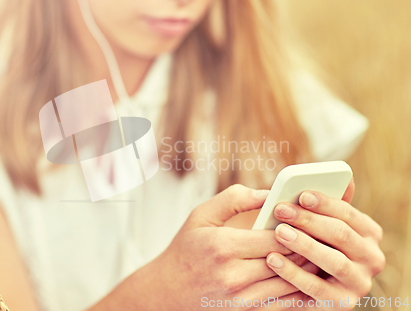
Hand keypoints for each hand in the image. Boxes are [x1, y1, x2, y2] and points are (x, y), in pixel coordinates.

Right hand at [142, 184, 314, 310]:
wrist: (167, 290)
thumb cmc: (185, 249)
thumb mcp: (201, 215)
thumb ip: (234, 199)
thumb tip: (268, 193)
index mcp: (223, 247)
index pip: (275, 237)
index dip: (298, 227)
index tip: (310, 216)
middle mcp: (234, 276)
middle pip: (287, 260)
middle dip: (309, 245)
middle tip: (326, 232)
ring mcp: (241, 299)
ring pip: (290, 283)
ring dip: (310, 268)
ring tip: (323, 252)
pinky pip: (284, 303)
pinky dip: (300, 289)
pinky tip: (309, 276)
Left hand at [265, 180, 384, 309]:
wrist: (301, 285)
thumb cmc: (311, 242)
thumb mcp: (321, 223)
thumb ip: (329, 204)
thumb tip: (345, 177)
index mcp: (368, 233)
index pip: (348, 213)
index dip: (325, 202)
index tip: (301, 194)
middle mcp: (371, 258)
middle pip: (340, 234)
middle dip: (309, 220)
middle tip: (281, 210)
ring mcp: (359, 283)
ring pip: (333, 261)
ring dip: (304, 245)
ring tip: (279, 232)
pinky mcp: (341, 304)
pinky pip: (316, 288)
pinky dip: (293, 273)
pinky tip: (272, 259)